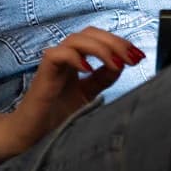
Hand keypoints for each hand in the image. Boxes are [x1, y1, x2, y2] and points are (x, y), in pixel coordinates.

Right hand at [9, 28, 145, 150]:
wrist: (32, 137)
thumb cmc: (56, 116)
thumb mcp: (89, 94)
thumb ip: (104, 78)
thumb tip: (124, 62)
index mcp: (76, 59)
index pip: (99, 39)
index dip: (119, 43)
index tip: (138, 56)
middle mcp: (65, 56)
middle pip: (90, 33)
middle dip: (114, 42)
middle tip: (132, 57)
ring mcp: (53, 63)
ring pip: (76, 39)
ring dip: (101, 48)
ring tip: (116, 64)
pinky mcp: (43, 73)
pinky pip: (58, 54)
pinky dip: (75, 58)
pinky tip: (88, 70)